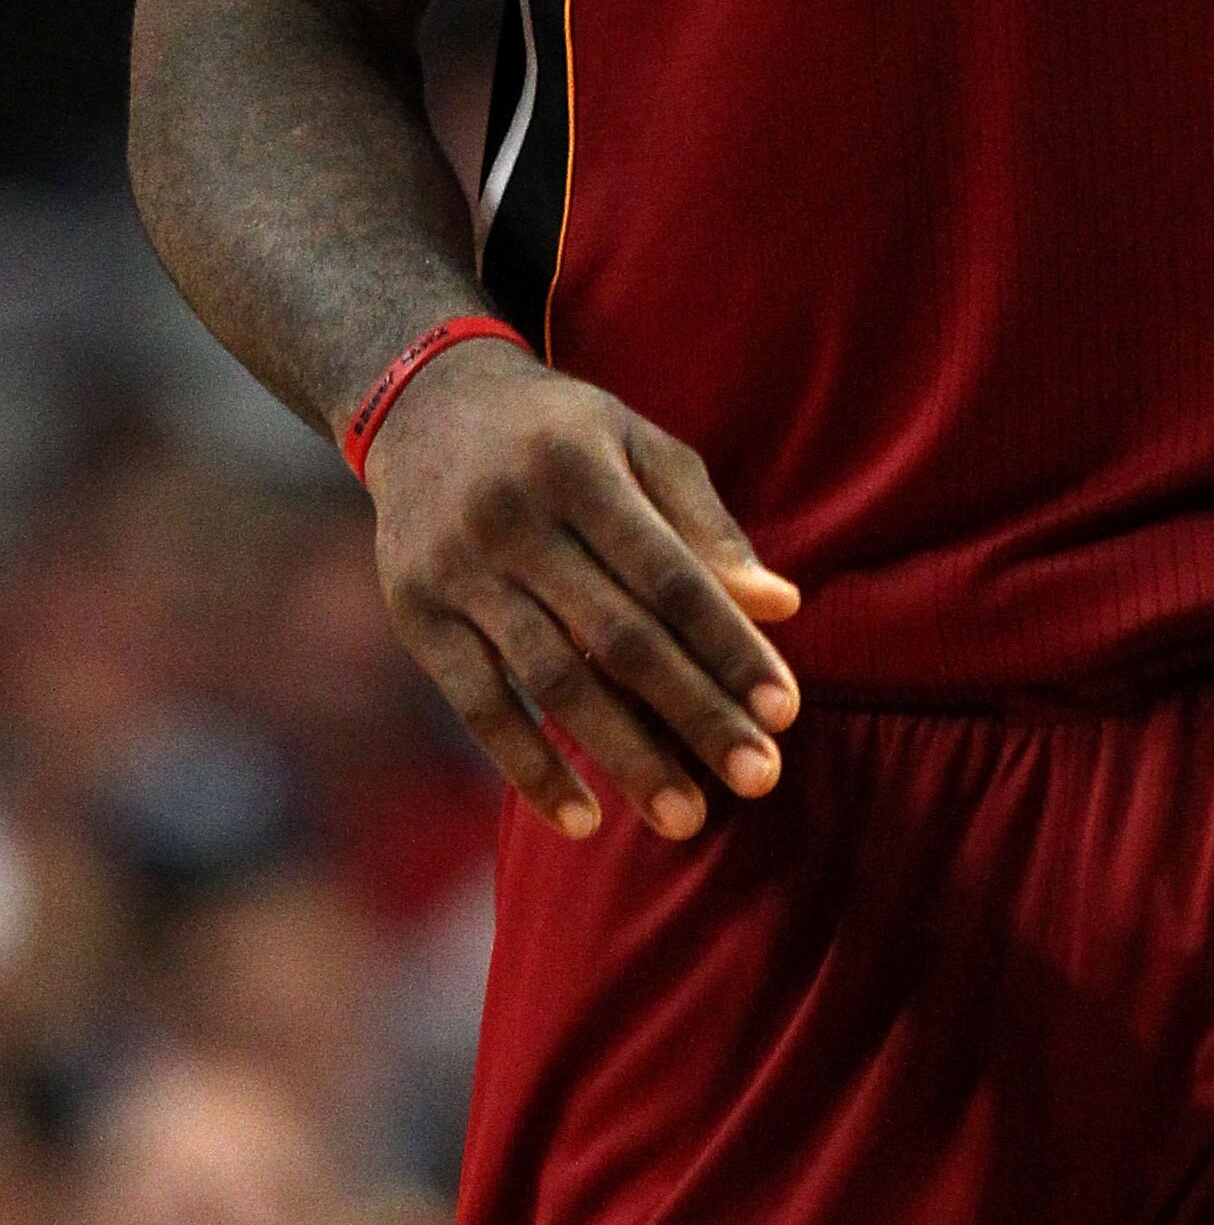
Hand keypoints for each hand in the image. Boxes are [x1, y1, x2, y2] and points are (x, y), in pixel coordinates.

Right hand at [364, 336, 799, 843]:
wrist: (424, 404)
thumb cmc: (561, 433)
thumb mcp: (638, 444)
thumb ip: (705, 526)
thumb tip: (781, 606)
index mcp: (581, 469)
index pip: (669, 574)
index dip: (728, 644)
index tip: (784, 710)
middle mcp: (515, 521)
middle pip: (618, 637)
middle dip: (694, 714)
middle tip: (759, 777)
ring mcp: (459, 573)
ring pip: (551, 681)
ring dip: (623, 755)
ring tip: (686, 816)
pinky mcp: (417, 619)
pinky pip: (478, 707)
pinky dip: (529, 767)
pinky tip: (583, 819)